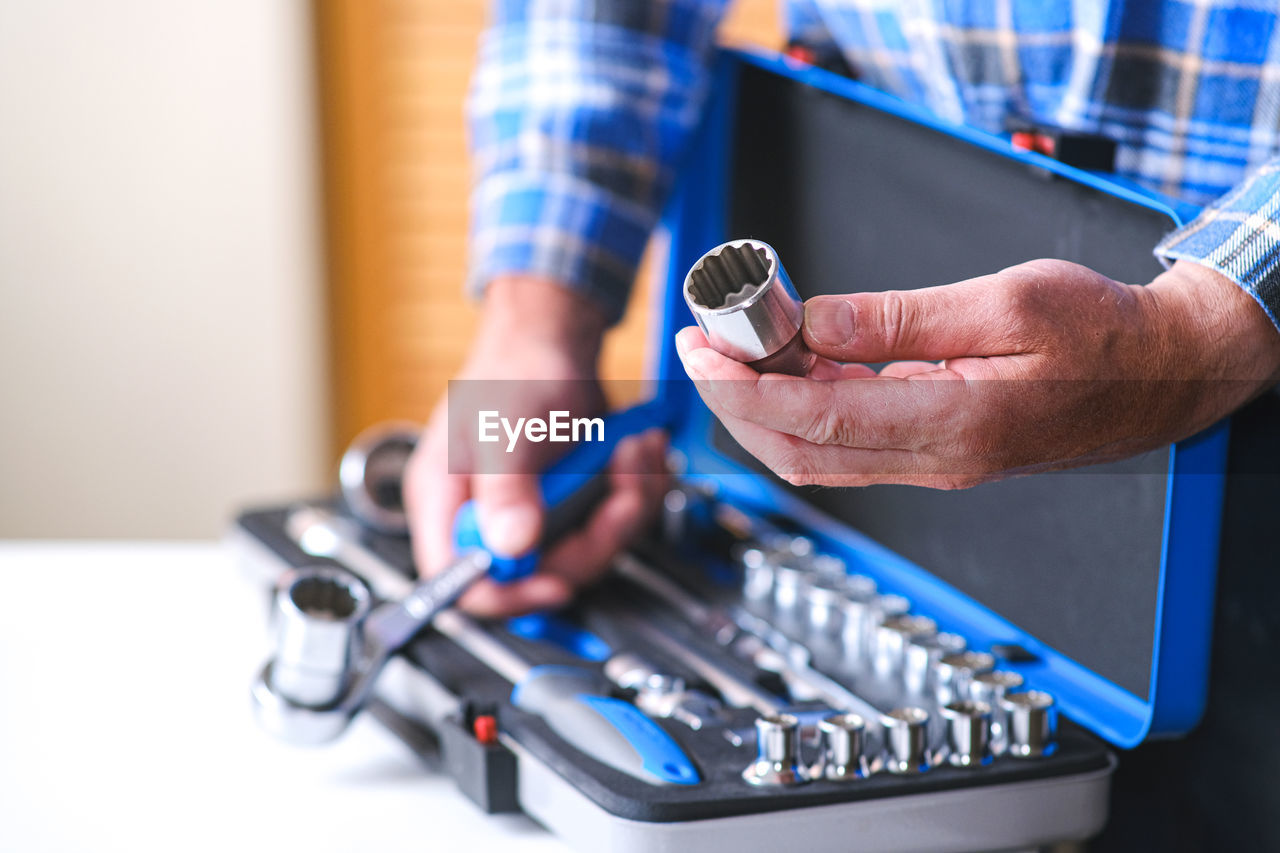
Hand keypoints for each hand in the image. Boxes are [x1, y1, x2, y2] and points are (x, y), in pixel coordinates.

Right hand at [404, 276, 667, 616]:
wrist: (555, 336)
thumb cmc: (514, 370)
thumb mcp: (506, 429)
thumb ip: (506, 490)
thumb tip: (511, 547)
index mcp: (448, 503)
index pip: (460, 581)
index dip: (507, 594)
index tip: (556, 581)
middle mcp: (488, 516)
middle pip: (541, 573)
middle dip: (596, 535)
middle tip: (621, 486)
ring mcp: (533, 513)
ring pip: (587, 551)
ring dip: (626, 504)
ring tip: (635, 452)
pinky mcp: (571, 504)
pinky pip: (610, 524)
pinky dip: (635, 489)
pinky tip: (638, 451)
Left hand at [676, 259, 1279, 488]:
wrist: (1162, 374)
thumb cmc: (1103, 334)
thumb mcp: (1005, 304)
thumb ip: (901, 319)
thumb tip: (813, 323)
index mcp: (953, 423)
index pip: (812, 418)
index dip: (742, 388)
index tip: (700, 350)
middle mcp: (935, 459)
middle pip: (798, 450)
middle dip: (733, 404)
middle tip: (700, 347)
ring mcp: (934, 464)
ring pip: (817, 454)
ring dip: (764, 409)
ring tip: (739, 348)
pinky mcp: (936, 453)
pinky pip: (849, 443)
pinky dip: (805, 408)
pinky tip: (795, 362)